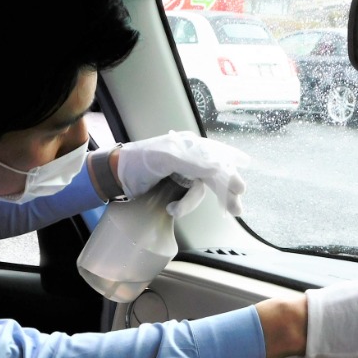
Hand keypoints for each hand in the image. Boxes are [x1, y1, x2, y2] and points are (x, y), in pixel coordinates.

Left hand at [116, 131, 249, 217]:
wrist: (117, 174)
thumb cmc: (140, 160)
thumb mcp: (166, 157)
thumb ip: (193, 161)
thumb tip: (218, 168)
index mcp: (191, 146)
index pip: (217, 159)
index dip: (230, 172)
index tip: (240, 188)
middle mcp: (191, 159)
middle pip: (215, 176)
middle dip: (225, 192)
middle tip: (236, 208)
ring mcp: (184, 174)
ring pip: (200, 191)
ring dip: (190, 203)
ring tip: (174, 210)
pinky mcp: (176, 188)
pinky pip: (189, 198)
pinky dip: (183, 206)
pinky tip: (171, 209)